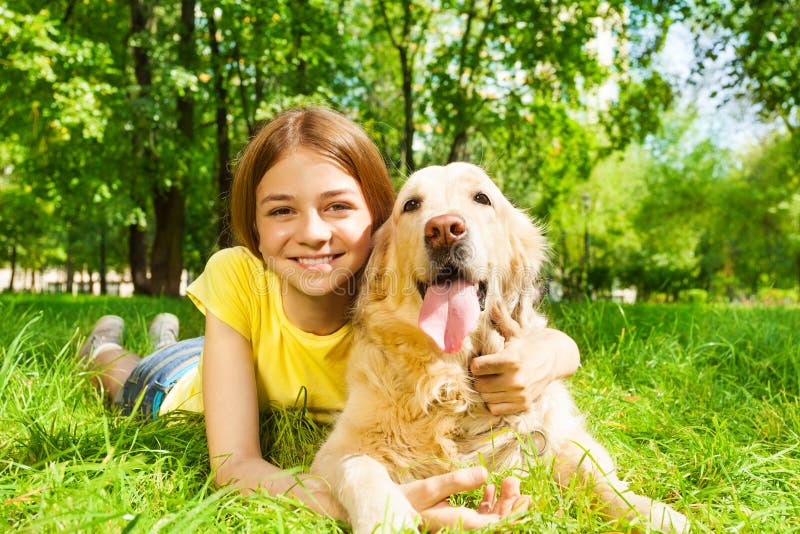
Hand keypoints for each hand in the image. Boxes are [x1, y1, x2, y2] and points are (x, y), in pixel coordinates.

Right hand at [402, 466, 530, 531]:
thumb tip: (484, 473)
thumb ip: (458, 481)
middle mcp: (463, 529)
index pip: (495, 525)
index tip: (527, 498)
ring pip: (491, 519)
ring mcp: (462, 527)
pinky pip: (480, 517)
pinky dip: (489, 504)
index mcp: (459, 525)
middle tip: (516, 482)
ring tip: (508, 481)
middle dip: (511, 504)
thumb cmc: (408, 500)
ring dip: (502, 502)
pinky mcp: (458, 523)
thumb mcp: (431, 488)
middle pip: (497, 523)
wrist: (391, 509)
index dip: (514, 513)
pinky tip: (491, 488)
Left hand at [470, 307, 579, 414]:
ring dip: (486, 391)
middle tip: (484, 373)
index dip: (475, 364)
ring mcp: (519, 394)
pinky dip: (494, 403)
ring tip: (492, 381)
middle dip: (479, 378)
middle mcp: (515, 380)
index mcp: (510, 360)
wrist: (553, 361)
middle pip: (479, 385)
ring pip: (486, 398)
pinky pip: (496, 409)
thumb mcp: (515, 332)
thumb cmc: (528, 345)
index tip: (479, 361)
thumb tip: (492, 303)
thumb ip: (501, 320)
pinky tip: (499, 392)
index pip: (477, 368)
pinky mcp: (523, 405)